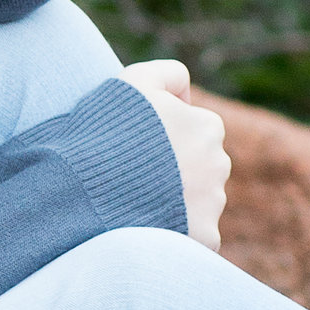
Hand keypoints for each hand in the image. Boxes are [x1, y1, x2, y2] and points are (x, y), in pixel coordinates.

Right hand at [123, 59, 228, 247]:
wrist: (91, 191)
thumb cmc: (108, 133)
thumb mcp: (132, 81)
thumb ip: (166, 73)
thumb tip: (186, 90)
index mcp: (206, 126)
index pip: (193, 129)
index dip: (161, 136)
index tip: (133, 145)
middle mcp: (218, 163)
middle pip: (198, 166)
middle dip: (173, 170)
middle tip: (130, 175)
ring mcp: (213, 203)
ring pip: (196, 201)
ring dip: (173, 201)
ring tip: (132, 201)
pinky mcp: (204, 236)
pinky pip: (194, 233)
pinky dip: (174, 230)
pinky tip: (144, 226)